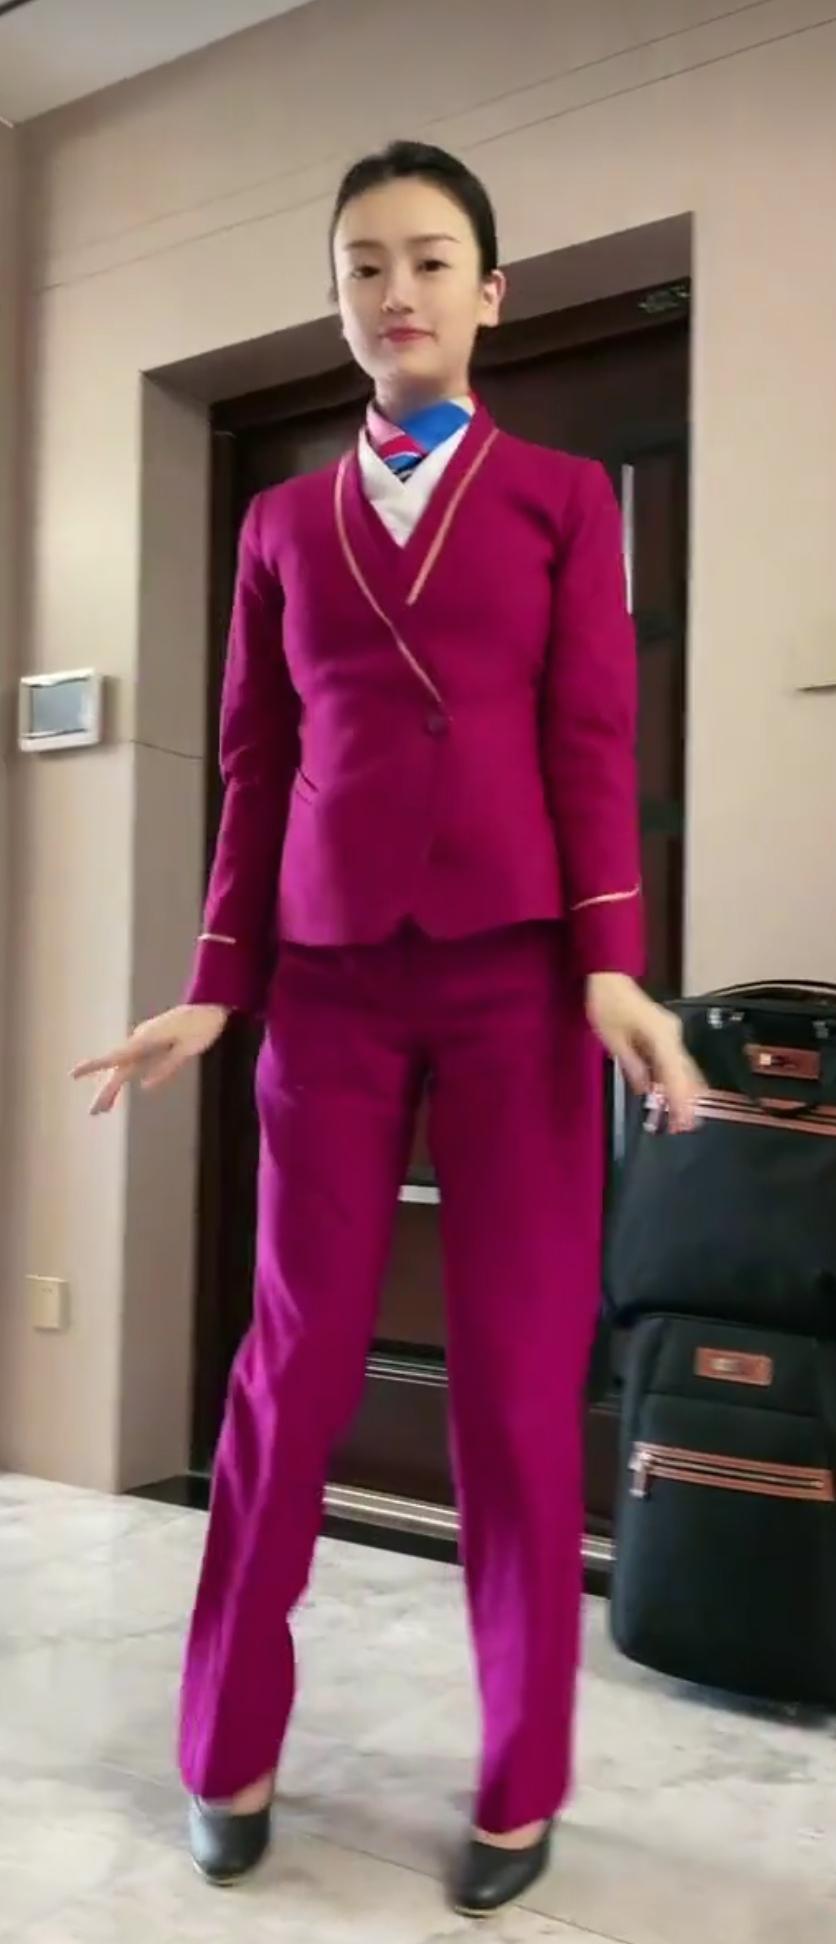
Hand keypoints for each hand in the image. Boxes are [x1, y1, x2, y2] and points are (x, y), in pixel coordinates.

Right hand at [72, 1004, 228, 1115]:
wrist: (211, 1004)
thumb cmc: (202, 1026)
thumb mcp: (188, 1050)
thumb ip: (166, 1067)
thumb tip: (145, 1085)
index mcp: (147, 1040)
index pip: (117, 1057)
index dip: (94, 1066)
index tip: (73, 1073)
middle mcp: (142, 1040)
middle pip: (119, 1068)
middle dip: (106, 1091)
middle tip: (94, 1113)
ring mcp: (146, 1040)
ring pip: (125, 1067)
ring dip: (114, 1087)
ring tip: (104, 1109)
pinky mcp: (153, 1041)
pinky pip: (135, 1062)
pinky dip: (126, 1076)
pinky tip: (118, 1088)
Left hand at [585, 973, 703, 1134]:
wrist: (608, 976)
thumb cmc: (607, 1006)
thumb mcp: (613, 1039)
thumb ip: (632, 1064)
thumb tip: (645, 1089)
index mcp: (660, 1036)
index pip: (673, 1073)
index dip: (677, 1098)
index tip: (680, 1120)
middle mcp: (672, 1034)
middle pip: (683, 1072)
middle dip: (685, 1099)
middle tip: (685, 1126)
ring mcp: (671, 1032)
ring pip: (683, 1066)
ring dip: (684, 1090)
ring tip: (685, 1116)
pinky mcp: (666, 1032)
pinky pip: (675, 1059)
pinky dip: (676, 1078)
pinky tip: (679, 1093)